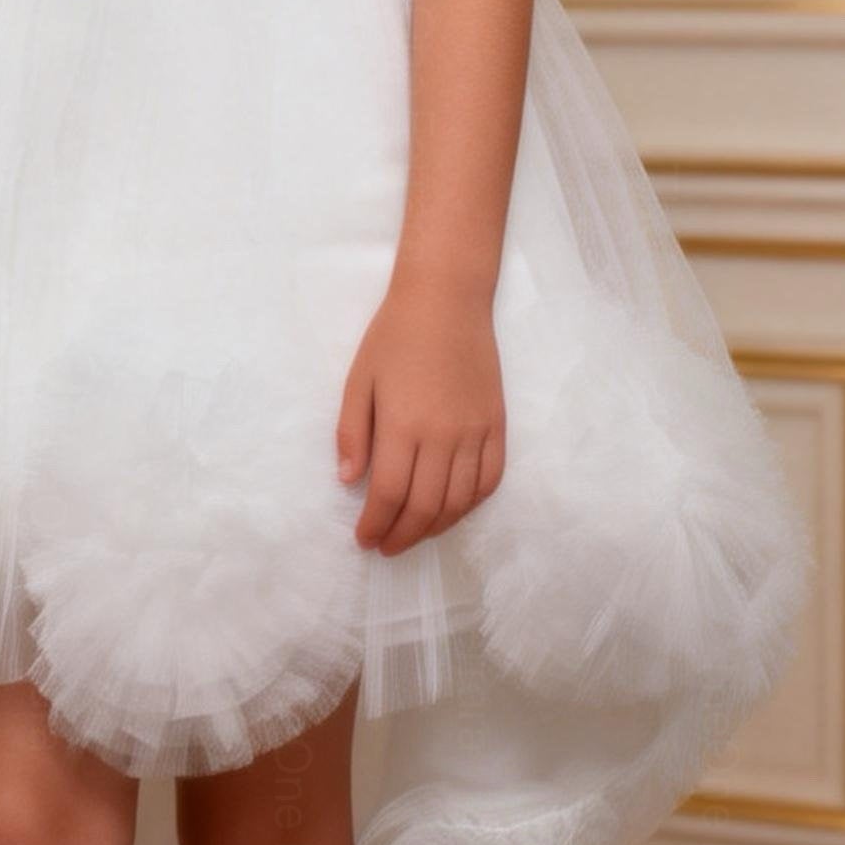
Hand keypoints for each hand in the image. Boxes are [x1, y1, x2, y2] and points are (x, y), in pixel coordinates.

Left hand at [334, 277, 505, 555]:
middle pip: (424, 508)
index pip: (388, 495)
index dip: (375, 525)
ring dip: (435, 527)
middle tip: (385, 545)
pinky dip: (471, 504)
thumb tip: (348, 480)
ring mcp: (475, 433)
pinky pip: (490, 480)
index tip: (364, 539)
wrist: (446, 300)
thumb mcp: (359, 380)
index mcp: (402, 426)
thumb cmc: (394, 335)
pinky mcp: (497, 425)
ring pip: (459, 502)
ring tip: (414, 532)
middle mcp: (442, 437)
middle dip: (401, 535)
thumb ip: (351, 433)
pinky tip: (452, 509)